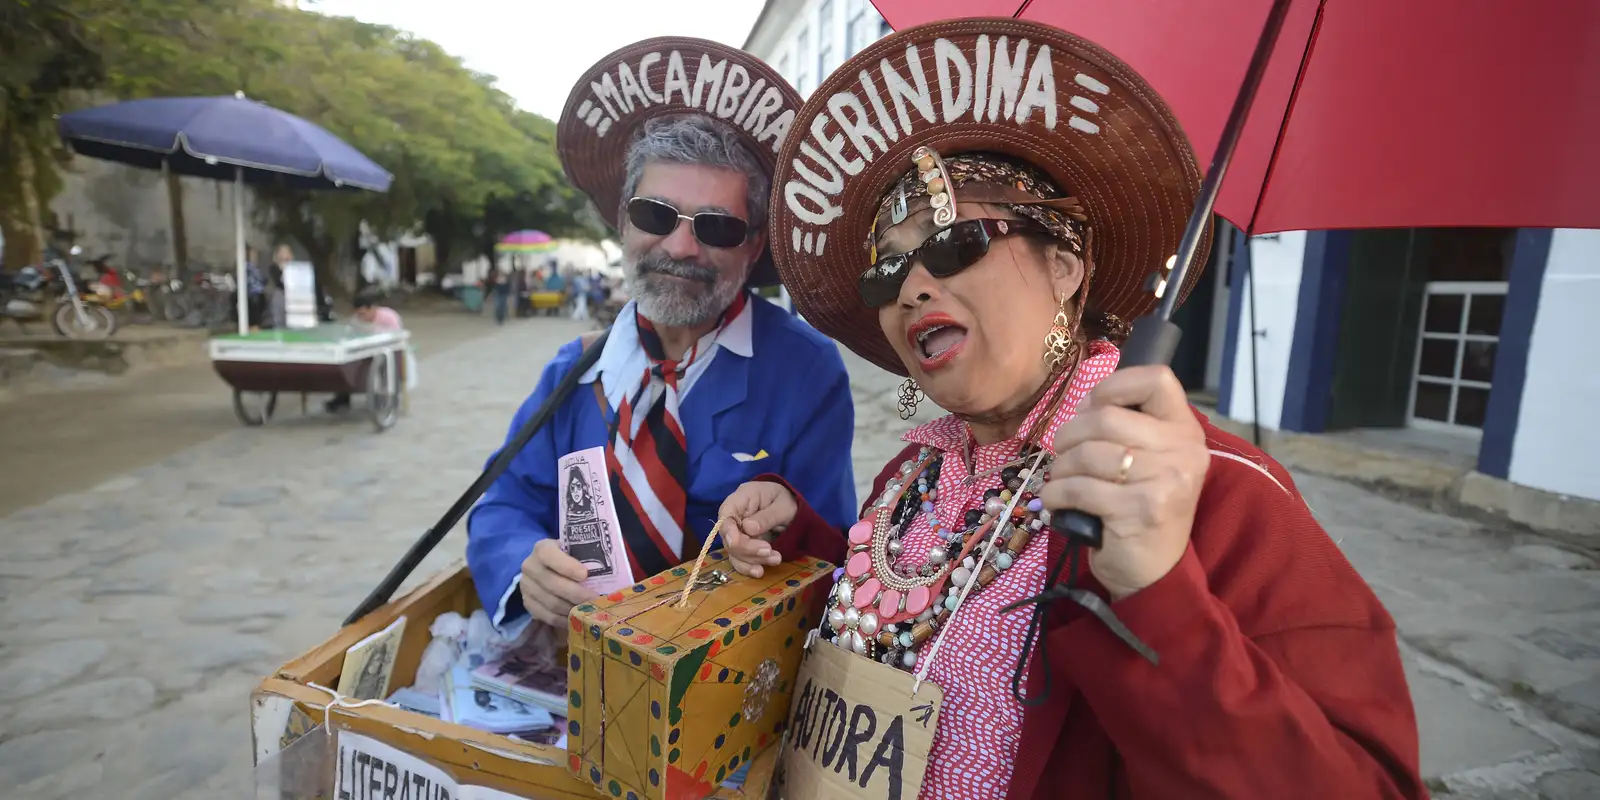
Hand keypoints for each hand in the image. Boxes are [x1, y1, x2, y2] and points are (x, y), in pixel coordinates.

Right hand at [520, 539, 597, 624]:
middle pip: (552, 584)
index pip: (549, 555)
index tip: (585, 575)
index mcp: (542, 548)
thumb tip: (614, 572)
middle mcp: (530, 566)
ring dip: (572, 609)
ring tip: (590, 611)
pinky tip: (578, 619)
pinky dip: (564, 620)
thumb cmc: (569, 557)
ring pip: (551, 603)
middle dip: (577, 593)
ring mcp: (526, 586)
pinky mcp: (528, 603)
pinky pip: (547, 616)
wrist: (547, 567)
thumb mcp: (576, 550)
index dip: (566, 566)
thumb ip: (588, 556)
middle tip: (596, 599)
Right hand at [717, 481, 797, 577]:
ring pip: (734, 552)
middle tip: (769, 551)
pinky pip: (740, 559)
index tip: (736, 543)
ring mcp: (738, 532)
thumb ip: (767, 516)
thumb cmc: (786, 501)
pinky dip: (749, 567)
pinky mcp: (744, 545)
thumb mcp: (782, 506)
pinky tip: (760, 571)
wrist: (792, 508)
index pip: (725, 514)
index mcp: (742, 498)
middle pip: (730, 537)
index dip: (727, 530)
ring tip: (775, 559)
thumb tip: (748, 529)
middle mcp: (735, 516)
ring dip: (752, 560)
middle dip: (747, 549)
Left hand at [1040, 365, 1208, 600]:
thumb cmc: (1141, 507)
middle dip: (1070, 435)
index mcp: (1185, 430)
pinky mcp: (1142, 510)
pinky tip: (1056, 502)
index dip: (1114, 386)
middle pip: (1107, 417)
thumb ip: (1127, 426)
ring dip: (1060, 468)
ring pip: (1088, 453)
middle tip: (1063, 454)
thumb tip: (1083, 405)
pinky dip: (1056, 494)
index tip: (1092, 409)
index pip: (1157, 378)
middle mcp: (1184, 451)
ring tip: (1060, 481)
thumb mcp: (1146, 460)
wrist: (1154, 571)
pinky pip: (1080, 488)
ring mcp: (1166, 480)